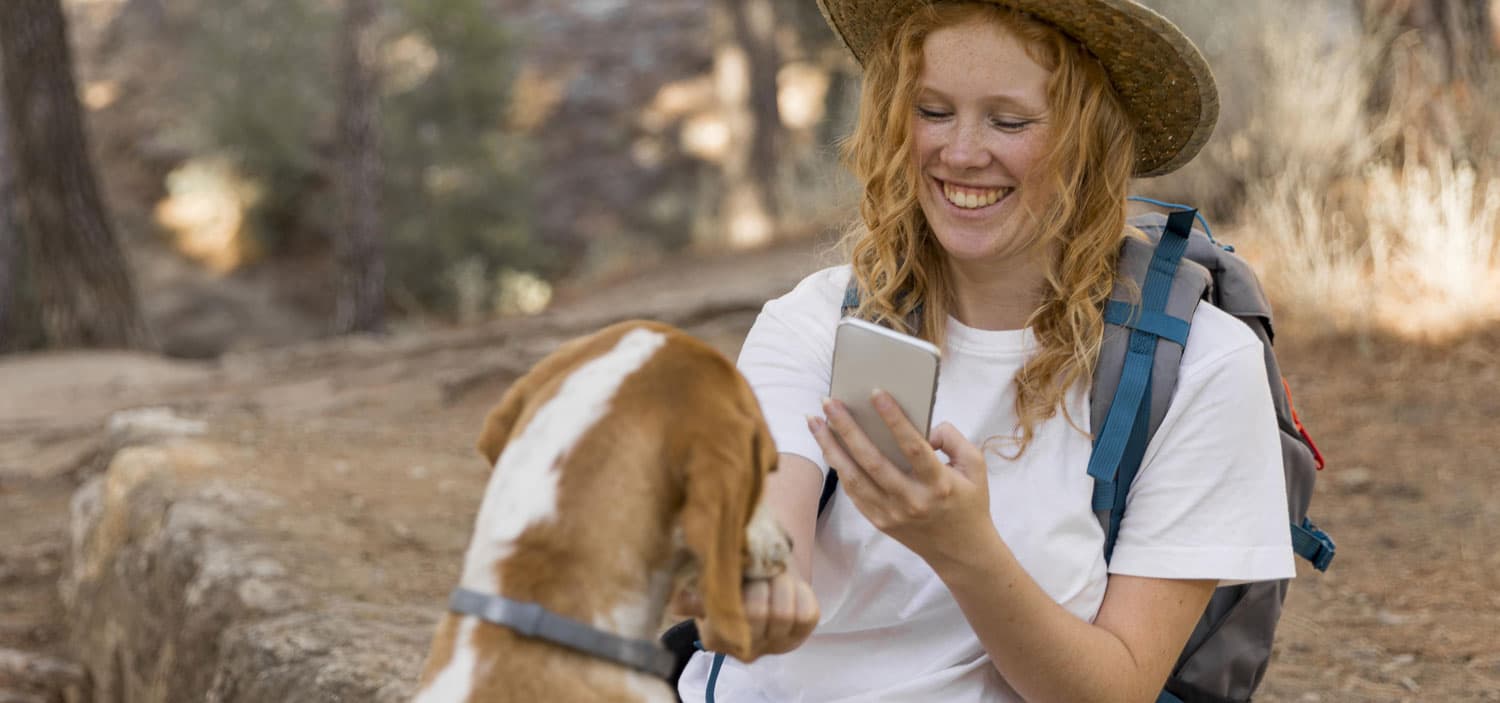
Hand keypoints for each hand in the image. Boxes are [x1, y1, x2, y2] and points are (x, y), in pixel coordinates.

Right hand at [671, 563, 819, 658]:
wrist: (763, 577)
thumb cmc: (733, 578)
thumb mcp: (711, 581)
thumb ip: (695, 593)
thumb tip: (678, 603)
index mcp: (714, 637)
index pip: (727, 617)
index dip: (735, 590)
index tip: (736, 570)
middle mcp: (744, 649)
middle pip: (757, 613)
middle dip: (759, 583)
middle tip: (758, 568)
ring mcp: (775, 645)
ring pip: (784, 613)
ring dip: (780, 585)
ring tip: (773, 574)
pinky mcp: (801, 636)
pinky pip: (807, 615)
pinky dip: (800, 593)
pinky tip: (789, 587)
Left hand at [808, 390, 992, 565]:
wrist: (961, 551)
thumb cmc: (969, 502)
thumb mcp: (975, 466)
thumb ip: (953, 438)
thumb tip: (924, 426)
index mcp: (938, 484)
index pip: (913, 447)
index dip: (894, 418)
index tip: (876, 393)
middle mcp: (912, 501)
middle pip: (872, 460)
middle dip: (847, 428)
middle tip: (830, 402)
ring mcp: (892, 514)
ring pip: (853, 477)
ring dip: (830, 447)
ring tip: (815, 421)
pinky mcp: (879, 522)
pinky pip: (853, 492)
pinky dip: (839, 467)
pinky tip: (828, 446)